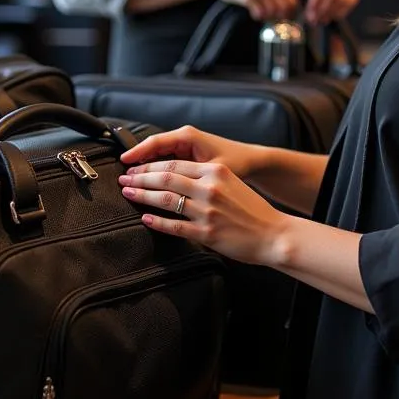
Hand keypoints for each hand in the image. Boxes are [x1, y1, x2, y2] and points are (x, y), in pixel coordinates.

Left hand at [118, 159, 288, 265]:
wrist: (274, 234)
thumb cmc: (253, 209)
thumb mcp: (231, 183)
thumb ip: (206, 177)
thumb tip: (176, 177)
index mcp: (215, 172)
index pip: (174, 164)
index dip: (150, 166)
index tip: (136, 168)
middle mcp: (210, 188)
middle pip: (166, 178)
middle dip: (141, 177)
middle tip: (124, 179)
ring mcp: (207, 211)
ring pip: (166, 199)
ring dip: (143, 196)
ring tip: (128, 194)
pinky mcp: (206, 233)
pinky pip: (174, 226)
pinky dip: (157, 221)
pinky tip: (145, 218)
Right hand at [120, 125, 260, 181]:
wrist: (252, 161)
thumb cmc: (237, 162)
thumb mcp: (214, 168)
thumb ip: (192, 174)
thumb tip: (170, 184)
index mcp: (188, 137)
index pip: (155, 143)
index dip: (137, 153)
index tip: (124, 163)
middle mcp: (184, 138)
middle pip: (152, 149)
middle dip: (137, 163)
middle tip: (123, 177)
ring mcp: (185, 146)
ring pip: (157, 156)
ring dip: (145, 167)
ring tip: (130, 181)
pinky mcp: (187, 155)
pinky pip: (165, 161)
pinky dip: (156, 170)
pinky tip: (147, 183)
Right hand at [208, 0, 298, 21]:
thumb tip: (287, 8)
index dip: (290, 12)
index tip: (284, 18)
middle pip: (284, 6)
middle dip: (279, 17)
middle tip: (272, 19)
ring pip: (272, 11)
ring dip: (267, 17)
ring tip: (260, 14)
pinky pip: (260, 12)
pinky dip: (257, 16)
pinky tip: (253, 12)